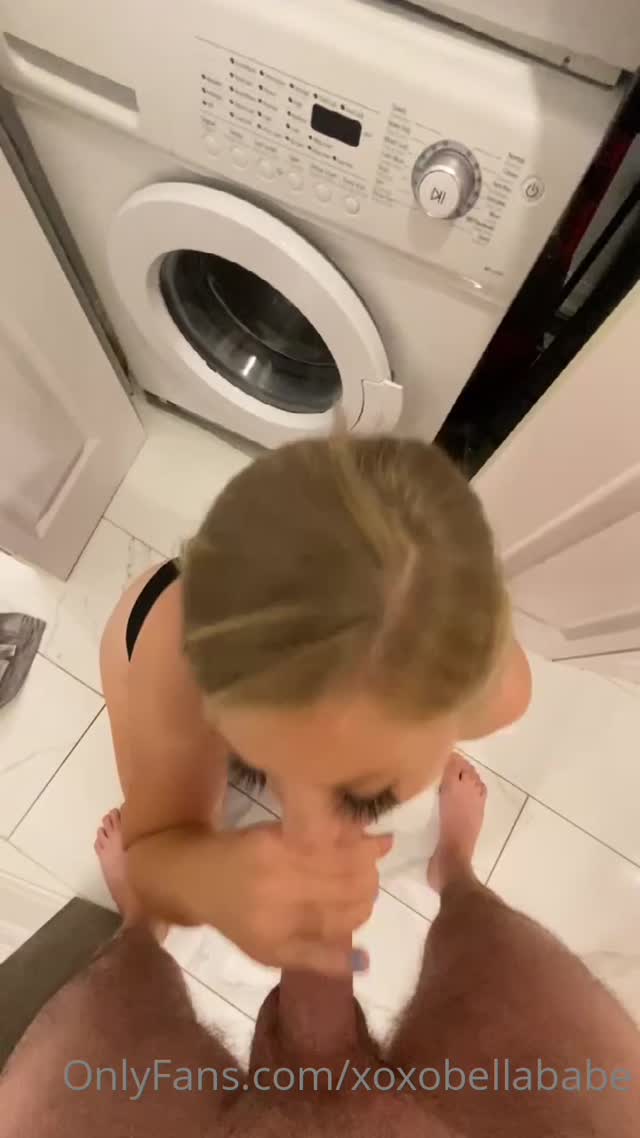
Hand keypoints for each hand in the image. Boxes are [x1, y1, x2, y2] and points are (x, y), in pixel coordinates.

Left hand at [205, 823, 391, 974]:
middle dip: (369, 882)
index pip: (344, 921)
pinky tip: (360, 831)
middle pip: (349, 888)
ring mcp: (278, 864)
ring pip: (342, 858)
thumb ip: (318, 958)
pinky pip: (323, 834)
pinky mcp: (274, 836)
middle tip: (370, 878)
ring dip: (365, 856)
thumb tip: (366, 961)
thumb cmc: (238, 918)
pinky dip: (348, 832)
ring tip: (371, 855)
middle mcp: (282, 899)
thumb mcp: (272, 952)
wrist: (196, 876)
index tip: (365, 904)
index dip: (362, 911)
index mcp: (282, 933)